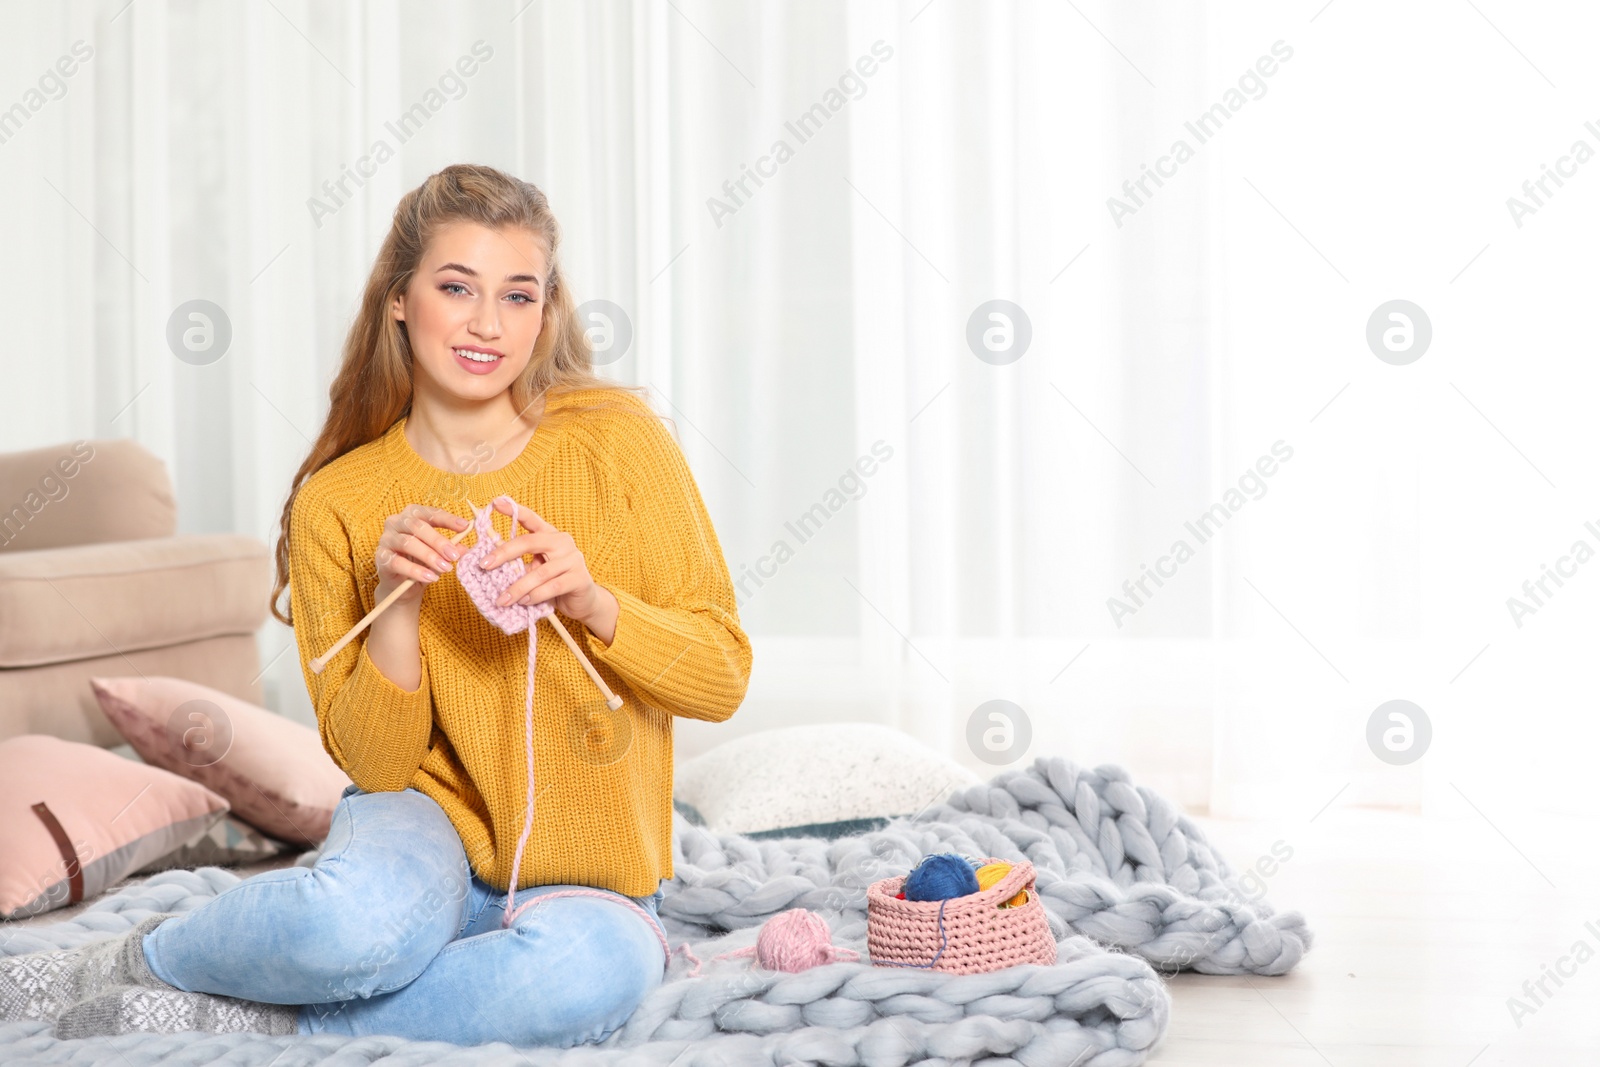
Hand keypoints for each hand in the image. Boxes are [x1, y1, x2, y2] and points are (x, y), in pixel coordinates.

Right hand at [373, 504, 469, 607]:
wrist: (403, 584)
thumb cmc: (422, 562)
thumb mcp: (440, 554)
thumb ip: (451, 548)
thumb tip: (464, 548)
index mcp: (411, 515)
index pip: (430, 513)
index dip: (447, 519)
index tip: (465, 526)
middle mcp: (396, 522)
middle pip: (417, 526)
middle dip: (438, 541)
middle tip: (454, 555)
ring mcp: (386, 539)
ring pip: (408, 543)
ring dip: (429, 556)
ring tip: (445, 568)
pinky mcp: (381, 557)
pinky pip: (398, 562)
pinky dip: (416, 571)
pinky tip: (431, 577)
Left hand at [478, 497, 601, 621]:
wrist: (582, 602)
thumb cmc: (552, 584)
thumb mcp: (532, 570)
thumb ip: (513, 564)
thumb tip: (478, 560)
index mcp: (550, 535)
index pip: (531, 518)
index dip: (514, 510)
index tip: (495, 503)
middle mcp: (563, 542)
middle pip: (529, 541)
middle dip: (504, 552)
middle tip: (484, 565)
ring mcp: (573, 559)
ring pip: (539, 572)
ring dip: (518, 587)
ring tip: (502, 599)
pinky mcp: (579, 578)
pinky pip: (552, 587)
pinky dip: (535, 595)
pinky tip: (523, 602)